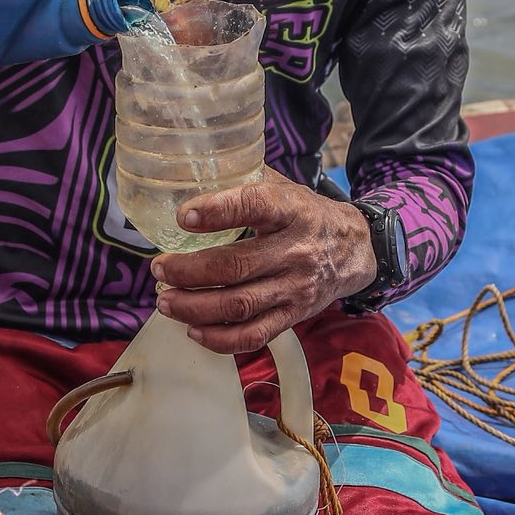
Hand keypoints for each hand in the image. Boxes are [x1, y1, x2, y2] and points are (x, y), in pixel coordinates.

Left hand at [150, 176, 377, 354]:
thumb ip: (246, 182)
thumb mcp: (285, 188)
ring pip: (239, 305)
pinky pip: (255, 335)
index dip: (218, 211)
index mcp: (292, 210)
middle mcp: (295, 251)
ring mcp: (295, 288)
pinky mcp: (294, 315)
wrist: (355, 250)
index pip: (255, 205)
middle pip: (236, 266)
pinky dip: (220, 338)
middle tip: (159, 269)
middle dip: (189, 271)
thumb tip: (191, 175)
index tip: (183, 217)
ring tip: (166, 301)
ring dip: (195, 307)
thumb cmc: (307, 215)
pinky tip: (194, 329)